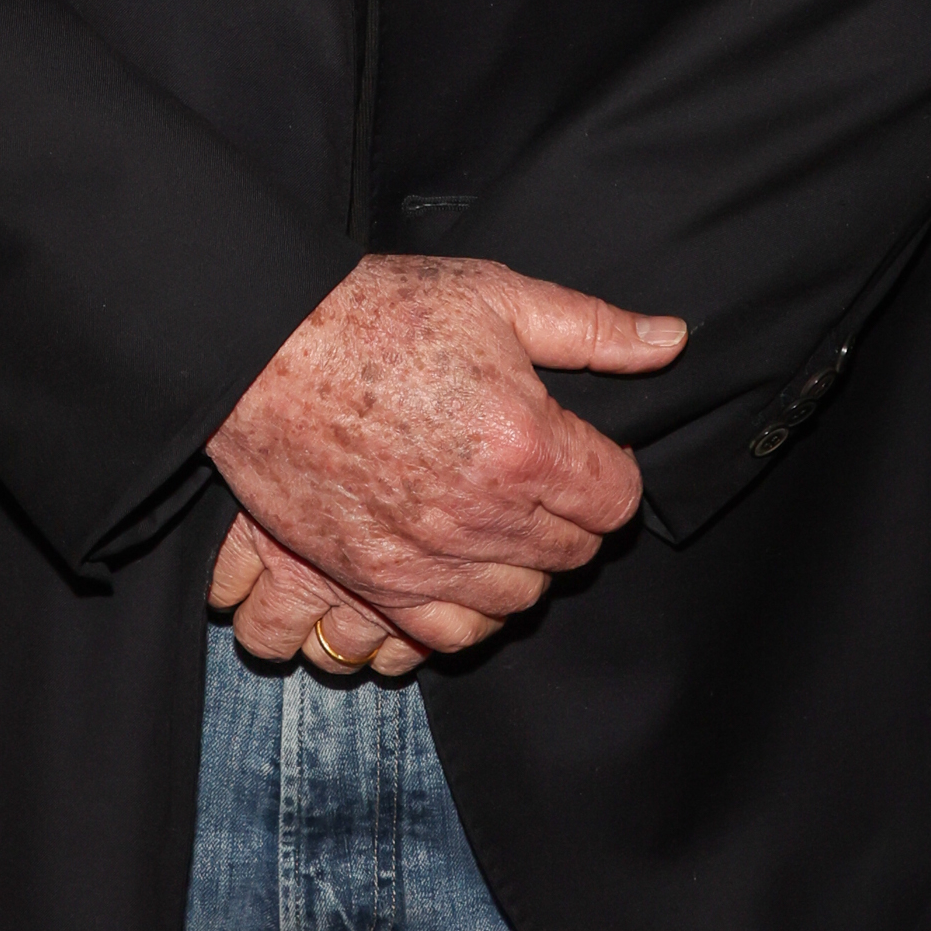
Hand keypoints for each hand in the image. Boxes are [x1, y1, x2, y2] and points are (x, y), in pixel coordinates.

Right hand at [204, 255, 680, 665]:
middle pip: (573, 554)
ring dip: (522, 566)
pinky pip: (450, 634)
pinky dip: (468, 611)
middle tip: (538, 478)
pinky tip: (462, 568)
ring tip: (499, 520)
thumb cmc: (375, 314)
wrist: (261, 351)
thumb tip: (670, 341)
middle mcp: (483, 516)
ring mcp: (426, 557)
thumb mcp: (494, 296)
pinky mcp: (373, 581)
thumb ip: (591, 329)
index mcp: (525, 444)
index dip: (611, 474)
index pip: (617, 500)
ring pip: (518, 600)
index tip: (585, 453)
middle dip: (569, 517)